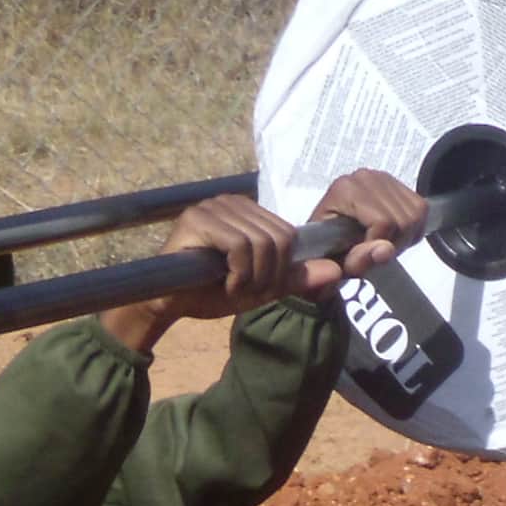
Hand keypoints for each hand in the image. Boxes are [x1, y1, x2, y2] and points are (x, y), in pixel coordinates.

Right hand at [103, 191, 304, 352]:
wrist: (169, 303)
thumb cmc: (212, 291)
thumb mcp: (263, 287)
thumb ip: (296, 278)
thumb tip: (336, 272)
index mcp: (250, 212)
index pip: (289, 235)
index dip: (282, 269)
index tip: (261, 287)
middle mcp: (233, 202)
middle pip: (279, 239)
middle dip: (269, 276)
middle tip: (246, 290)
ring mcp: (214, 207)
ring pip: (261, 243)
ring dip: (252, 278)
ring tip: (233, 287)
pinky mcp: (197, 218)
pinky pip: (239, 246)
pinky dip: (238, 274)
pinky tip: (224, 283)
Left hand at [300, 168, 424, 284]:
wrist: (326, 235)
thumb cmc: (329, 247)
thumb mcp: (337, 263)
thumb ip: (359, 260)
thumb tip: (386, 250)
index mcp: (345, 190)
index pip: (384, 222)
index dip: (381, 245)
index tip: (368, 255)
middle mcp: (364, 178)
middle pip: (403, 219)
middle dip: (395, 243)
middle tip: (377, 252)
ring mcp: (382, 177)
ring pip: (416, 214)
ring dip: (405, 237)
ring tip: (383, 243)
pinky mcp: (395, 183)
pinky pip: (420, 207)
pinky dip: (413, 228)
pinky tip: (393, 233)